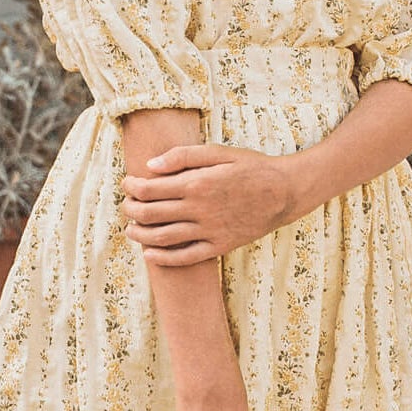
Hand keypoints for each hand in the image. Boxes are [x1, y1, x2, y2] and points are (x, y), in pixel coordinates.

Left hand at [121, 143, 322, 263]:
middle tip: (127, 206)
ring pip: (163, 238)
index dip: (132, 187)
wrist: (284, 191)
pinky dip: (163, 258)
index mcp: (196, 184)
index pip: (150, 189)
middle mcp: (199, 210)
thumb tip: (150, 166)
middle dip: (132, 210)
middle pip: (151, 214)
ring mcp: (209, 231)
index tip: (127, 184)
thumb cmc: (251, 167)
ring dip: (140, 235)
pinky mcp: (219, 246)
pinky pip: (185, 257)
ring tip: (130, 229)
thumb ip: (183, 156)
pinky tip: (149, 254)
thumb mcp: (219, 152)